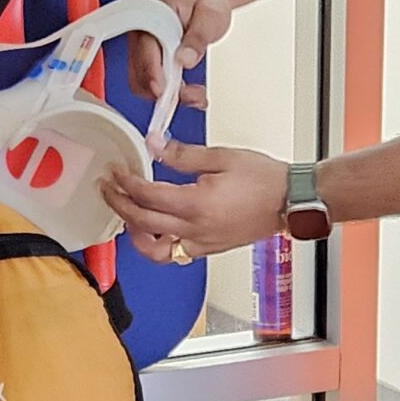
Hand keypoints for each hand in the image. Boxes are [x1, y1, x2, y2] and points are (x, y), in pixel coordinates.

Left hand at [102, 139, 287, 262]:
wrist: (291, 200)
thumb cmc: (265, 180)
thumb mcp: (221, 157)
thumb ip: (182, 154)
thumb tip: (154, 145)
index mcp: (196, 204)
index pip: (147, 196)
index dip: (126, 183)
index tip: (116, 172)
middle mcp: (196, 229)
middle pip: (143, 222)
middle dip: (119, 204)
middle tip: (108, 190)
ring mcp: (202, 243)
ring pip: (155, 250)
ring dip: (135, 234)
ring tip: (127, 215)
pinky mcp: (210, 249)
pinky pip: (175, 255)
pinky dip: (158, 245)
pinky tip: (154, 231)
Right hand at [129, 0, 231, 114]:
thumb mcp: (210, 15)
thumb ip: (197, 37)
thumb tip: (184, 59)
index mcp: (150, 14)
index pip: (144, 48)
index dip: (152, 73)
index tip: (162, 90)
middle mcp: (141, 34)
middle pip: (139, 73)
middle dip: (164, 90)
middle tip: (192, 94)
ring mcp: (144, 50)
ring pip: (145, 84)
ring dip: (170, 96)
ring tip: (196, 94)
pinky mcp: (152, 61)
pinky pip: (154, 85)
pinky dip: (172, 95)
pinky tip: (192, 93)